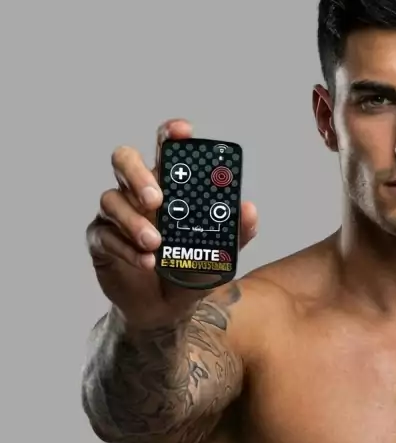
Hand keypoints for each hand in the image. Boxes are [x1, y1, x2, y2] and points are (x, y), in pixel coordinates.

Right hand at [87, 119, 257, 327]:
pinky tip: (147, 263)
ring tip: (155, 243)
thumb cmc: (190, 271)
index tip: (182, 132)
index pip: (165, 150)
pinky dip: (127, 249)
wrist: (168, 310)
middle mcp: (139, 193)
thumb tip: (248, 210)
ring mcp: (116, 215)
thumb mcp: (219, 254)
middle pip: (125, 161)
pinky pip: (106, 236)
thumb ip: (236, 232)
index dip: (170, 135)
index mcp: (169, 187)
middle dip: (138, 174)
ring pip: (112, 199)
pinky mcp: (100, 240)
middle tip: (157, 199)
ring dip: (134, 221)